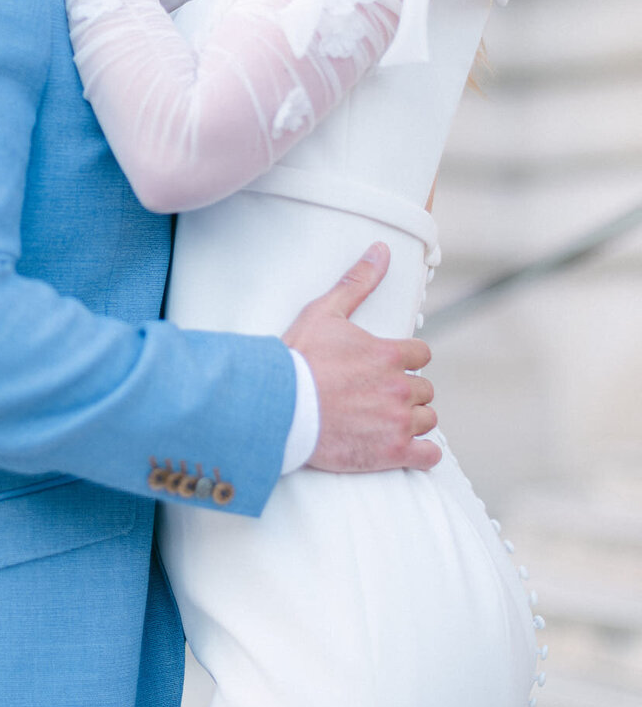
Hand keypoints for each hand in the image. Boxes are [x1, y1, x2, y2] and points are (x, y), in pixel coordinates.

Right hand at [283, 242, 440, 473]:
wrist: (279, 407)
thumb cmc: (297, 360)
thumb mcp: (324, 313)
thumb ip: (357, 282)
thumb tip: (381, 250)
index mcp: (389, 354)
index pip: (421, 355)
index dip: (405, 361)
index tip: (386, 368)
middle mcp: (399, 387)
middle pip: (423, 390)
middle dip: (405, 392)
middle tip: (377, 396)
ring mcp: (398, 421)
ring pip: (426, 420)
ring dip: (411, 420)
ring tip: (383, 421)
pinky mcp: (392, 453)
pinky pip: (428, 456)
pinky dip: (421, 454)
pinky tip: (403, 448)